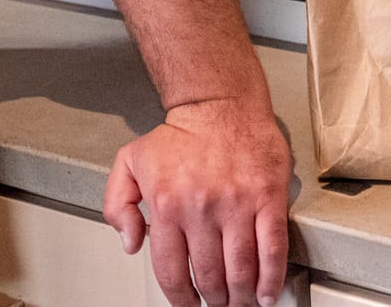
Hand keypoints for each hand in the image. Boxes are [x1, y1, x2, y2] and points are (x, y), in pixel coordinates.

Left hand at [103, 96, 292, 306]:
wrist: (220, 104)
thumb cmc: (181, 135)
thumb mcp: (131, 162)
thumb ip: (118, 203)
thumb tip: (130, 242)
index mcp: (167, 204)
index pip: (171, 270)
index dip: (180, 297)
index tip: (187, 304)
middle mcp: (201, 208)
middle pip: (210, 276)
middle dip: (214, 300)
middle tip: (217, 303)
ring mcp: (237, 205)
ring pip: (241, 270)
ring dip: (241, 296)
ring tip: (240, 301)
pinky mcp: (267, 198)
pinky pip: (272, 249)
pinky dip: (270, 278)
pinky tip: (266, 293)